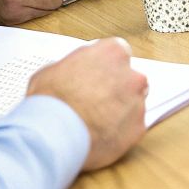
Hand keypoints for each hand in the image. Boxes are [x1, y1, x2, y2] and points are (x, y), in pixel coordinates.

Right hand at [27, 38, 147, 169]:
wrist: (53, 135)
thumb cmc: (51, 100)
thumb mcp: (53, 70)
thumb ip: (75, 67)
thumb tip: (74, 73)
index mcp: (112, 53)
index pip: (118, 52)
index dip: (106, 66)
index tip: (98, 76)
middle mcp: (132, 75)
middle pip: (131, 78)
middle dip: (117, 88)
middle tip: (96, 101)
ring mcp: (137, 103)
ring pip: (133, 104)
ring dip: (120, 110)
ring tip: (95, 122)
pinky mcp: (138, 129)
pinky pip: (131, 127)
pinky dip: (120, 132)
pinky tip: (100, 135)